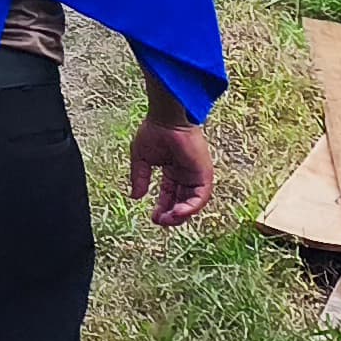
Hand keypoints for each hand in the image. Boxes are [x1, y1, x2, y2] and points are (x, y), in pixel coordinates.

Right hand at [128, 112, 215, 229]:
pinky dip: (190, 207)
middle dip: (171, 214)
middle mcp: (186, 174)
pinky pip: (201, 197)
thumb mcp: (141, 159)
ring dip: (181, 214)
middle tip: (160, 221)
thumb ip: (140, 178)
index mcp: (173, 170)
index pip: (169, 194)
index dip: (162, 207)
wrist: (166, 119)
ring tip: (168, 220)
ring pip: (193, 203)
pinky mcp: (204, 174)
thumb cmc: (154, 131)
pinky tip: (178, 213)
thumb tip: (135, 196)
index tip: (153, 217)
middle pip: (182, 201)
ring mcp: (196, 175)